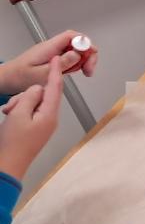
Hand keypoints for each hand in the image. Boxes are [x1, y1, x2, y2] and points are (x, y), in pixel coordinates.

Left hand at [0, 30, 96, 93]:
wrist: (6, 79)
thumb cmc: (19, 77)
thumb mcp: (42, 73)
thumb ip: (61, 64)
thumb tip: (77, 54)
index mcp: (49, 47)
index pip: (73, 36)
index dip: (85, 44)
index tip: (89, 57)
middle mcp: (53, 47)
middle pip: (78, 42)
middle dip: (88, 54)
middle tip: (89, 69)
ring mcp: (53, 51)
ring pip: (76, 49)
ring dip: (83, 60)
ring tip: (82, 72)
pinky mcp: (53, 57)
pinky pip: (70, 56)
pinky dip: (75, 64)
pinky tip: (72, 72)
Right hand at [0, 57, 62, 179]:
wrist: (8, 165)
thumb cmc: (13, 143)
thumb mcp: (19, 115)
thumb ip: (30, 97)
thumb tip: (38, 88)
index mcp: (50, 114)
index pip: (55, 88)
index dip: (55, 72)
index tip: (57, 58)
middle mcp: (51, 119)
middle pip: (43, 96)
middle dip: (26, 96)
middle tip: (12, 107)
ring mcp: (44, 125)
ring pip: (34, 104)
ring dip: (20, 104)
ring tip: (9, 114)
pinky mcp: (36, 129)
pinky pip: (30, 113)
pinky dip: (19, 111)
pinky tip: (9, 117)